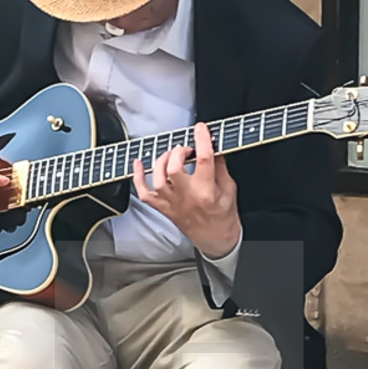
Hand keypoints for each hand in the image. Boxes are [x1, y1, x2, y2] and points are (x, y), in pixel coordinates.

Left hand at [132, 122, 240, 258]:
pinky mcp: (164, 208)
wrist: (215, 239)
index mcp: (207, 191)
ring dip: (162, 161)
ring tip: (171, 155)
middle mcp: (187, 197)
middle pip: (174, 168)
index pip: (203, 160)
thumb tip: (213, 146)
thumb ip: (220, 167)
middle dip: (179, 152)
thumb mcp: (230, 188)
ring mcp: (173, 204)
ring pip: (158, 179)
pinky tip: (138, 164)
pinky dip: (138, 178)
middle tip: (186, 150)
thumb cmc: (223, 215)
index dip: (201, 140)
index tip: (201, 129)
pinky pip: (145, 194)